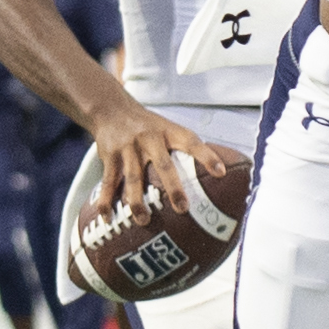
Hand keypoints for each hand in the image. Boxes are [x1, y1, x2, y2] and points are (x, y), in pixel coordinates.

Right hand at [91, 96, 229, 223]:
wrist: (111, 108)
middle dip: (173, 187)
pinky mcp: (110, 156)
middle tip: (183, 209)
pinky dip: (106, 201)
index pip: (192, 142)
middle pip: (163, 165)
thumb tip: (218, 171)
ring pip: (133, 178)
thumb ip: (187, 148)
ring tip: (144, 220)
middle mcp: (149, 139)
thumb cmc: (148, 125)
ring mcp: (128, 148)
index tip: (221, 172)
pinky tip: (108, 217)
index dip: (207, 156)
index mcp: (168, 131)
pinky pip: (108, 182)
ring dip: (137, 201)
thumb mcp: (168, 127)